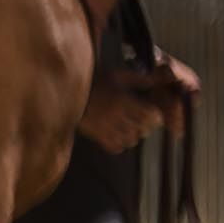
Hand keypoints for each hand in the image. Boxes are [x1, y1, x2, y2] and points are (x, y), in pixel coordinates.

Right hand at [76, 55, 201, 155]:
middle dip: (146, 126)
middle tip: (143, 121)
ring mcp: (106, 128)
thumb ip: (138, 78)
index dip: (155, 116)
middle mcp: (116, 116)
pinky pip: (115, 147)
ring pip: (131, 140)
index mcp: (123, 101)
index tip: (153, 113)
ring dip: (134, 135)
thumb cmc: (95, 82)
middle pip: (143, 129)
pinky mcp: (96, 136)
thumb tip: (155, 80)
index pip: (149, 115)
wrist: (67, 92)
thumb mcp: (117, 75)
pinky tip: (119, 136)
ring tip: (131, 128)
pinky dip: (121, 144)